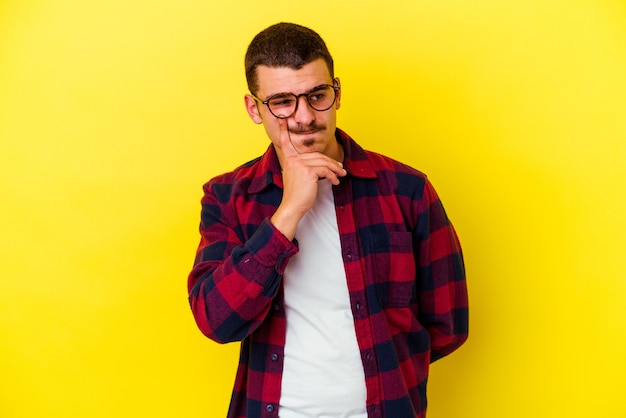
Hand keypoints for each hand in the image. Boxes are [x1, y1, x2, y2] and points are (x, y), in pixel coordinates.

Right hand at [270, 119, 346, 239]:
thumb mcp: (298, 177)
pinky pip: (325, 170)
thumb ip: (304, 167)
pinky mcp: (308, 172)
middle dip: (331, 162)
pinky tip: (335, 182)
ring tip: (341, 174)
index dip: (283, 131)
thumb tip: (323, 164)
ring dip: (335, 169)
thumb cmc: (296, 195)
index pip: (285, 143)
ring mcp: (300, 165)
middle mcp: (293, 159)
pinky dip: (333, 176)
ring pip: (323, 162)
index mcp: (289, 159)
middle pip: (317, 155)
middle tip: (340, 168)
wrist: (292, 206)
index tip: (283, 120)